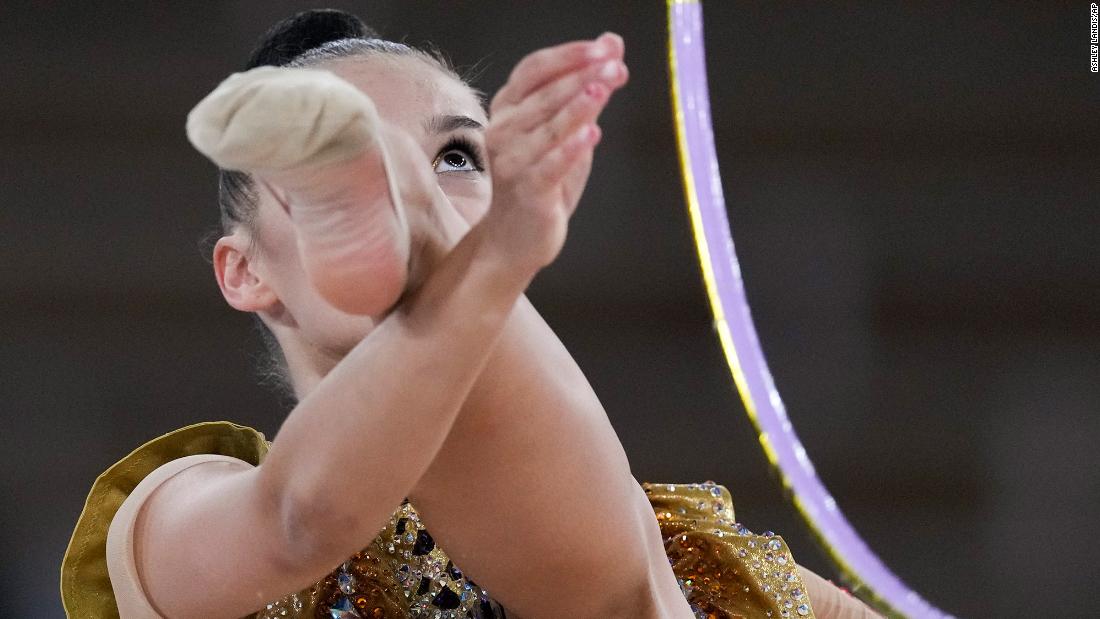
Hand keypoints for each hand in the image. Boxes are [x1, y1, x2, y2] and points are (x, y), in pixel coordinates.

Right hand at [474, 33, 628, 276]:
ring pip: (548, 129)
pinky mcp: (527, 191)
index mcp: (508, 108)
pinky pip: (550, 166)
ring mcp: (511, 162)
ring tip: (602, 89)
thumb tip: (613, 44)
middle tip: (613, 65)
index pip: (535, 70)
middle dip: (582, 77)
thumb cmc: (539, 180)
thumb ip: (588, 89)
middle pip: (544, 95)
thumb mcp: (566, 129)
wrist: (514, 238)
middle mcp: (502, 131)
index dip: (569, 56)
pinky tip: (592, 134)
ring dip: (578, 107)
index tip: (604, 47)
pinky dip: (571, 149)